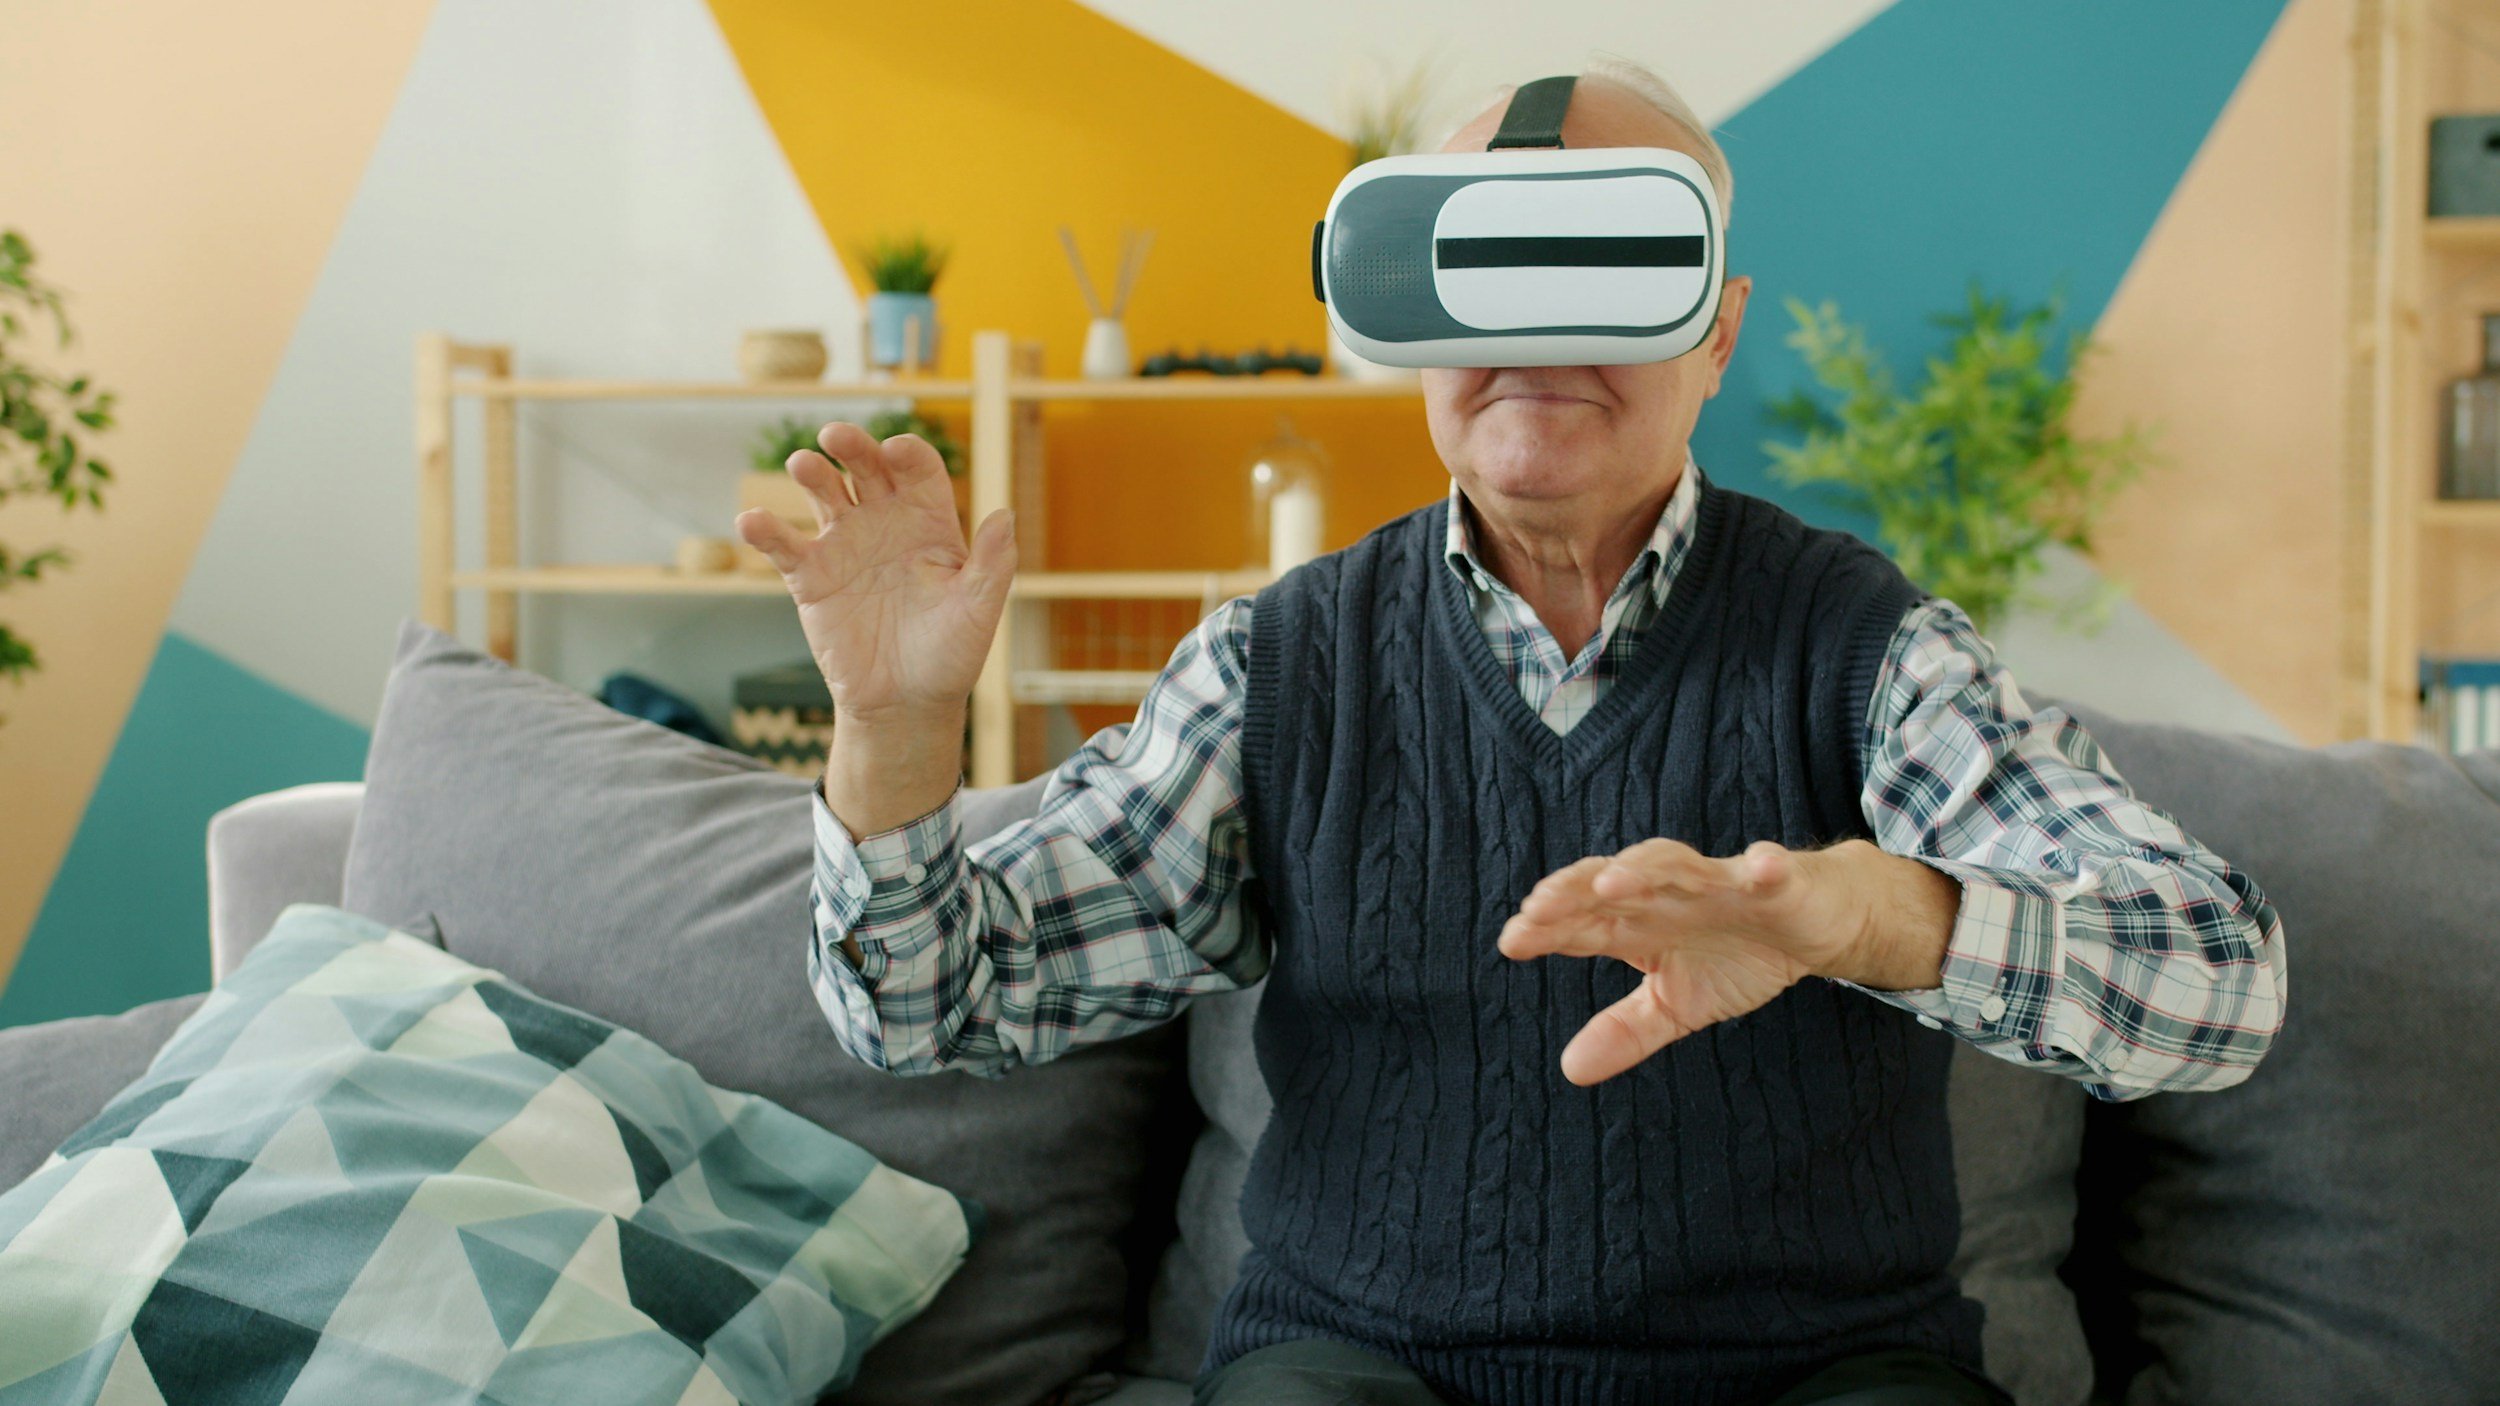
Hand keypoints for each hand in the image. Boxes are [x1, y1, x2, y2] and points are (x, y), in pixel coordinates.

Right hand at [735, 422, 1014, 722]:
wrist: (905, 704)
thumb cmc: (950, 656)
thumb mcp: (978, 611)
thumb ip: (993, 564)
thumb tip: (1006, 514)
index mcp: (929, 523)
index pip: (918, 471)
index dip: (908, 454)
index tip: (897, 450)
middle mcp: (885, 523)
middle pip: (866, 468)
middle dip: (852, 446)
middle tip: (835, 435)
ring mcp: (845, 546)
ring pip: (824, 493)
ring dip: (811, 473)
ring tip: (803, 465)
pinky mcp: (811, 577)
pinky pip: (784, 546)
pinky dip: (765, 530)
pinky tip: (752, 520)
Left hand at [1495, 838, 1955, 1085]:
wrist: (1814, 927)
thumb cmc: (1738, 955)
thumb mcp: (1677, 1004)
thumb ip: (1626, 1030)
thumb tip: (1569, 1070)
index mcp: (1644, 922)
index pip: (1586, 921)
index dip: (1549, 929)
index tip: (1511, 941)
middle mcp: (1673, 894)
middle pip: (1617, 884)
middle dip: (1578, 891)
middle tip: (1538, 906)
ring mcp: (1723, 883)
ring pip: (1678, 867)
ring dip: (1645, 871)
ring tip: (1610, 883)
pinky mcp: (1777, 882)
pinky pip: (1770, 871)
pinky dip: (1765, 867)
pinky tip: (1759, 866)